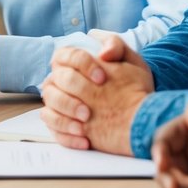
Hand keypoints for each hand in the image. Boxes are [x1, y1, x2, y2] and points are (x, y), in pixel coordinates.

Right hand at [39, 35, 153, 153]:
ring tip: (85, 123)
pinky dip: (67, 135)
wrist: (138, 110)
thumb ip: (116, 47)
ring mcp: (59, 102)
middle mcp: (61, 80)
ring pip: (50, 105)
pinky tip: (85, 140)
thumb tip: (104, 53)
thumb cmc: (130, 83)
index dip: (81, 65)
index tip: (102, 78)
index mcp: (72, 61)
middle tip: (88, 110)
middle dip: (70, 97)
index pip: (65, 55)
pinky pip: (54, 128)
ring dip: (65, 115)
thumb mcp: (130, 61)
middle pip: (52, 82)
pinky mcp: (61, 122)